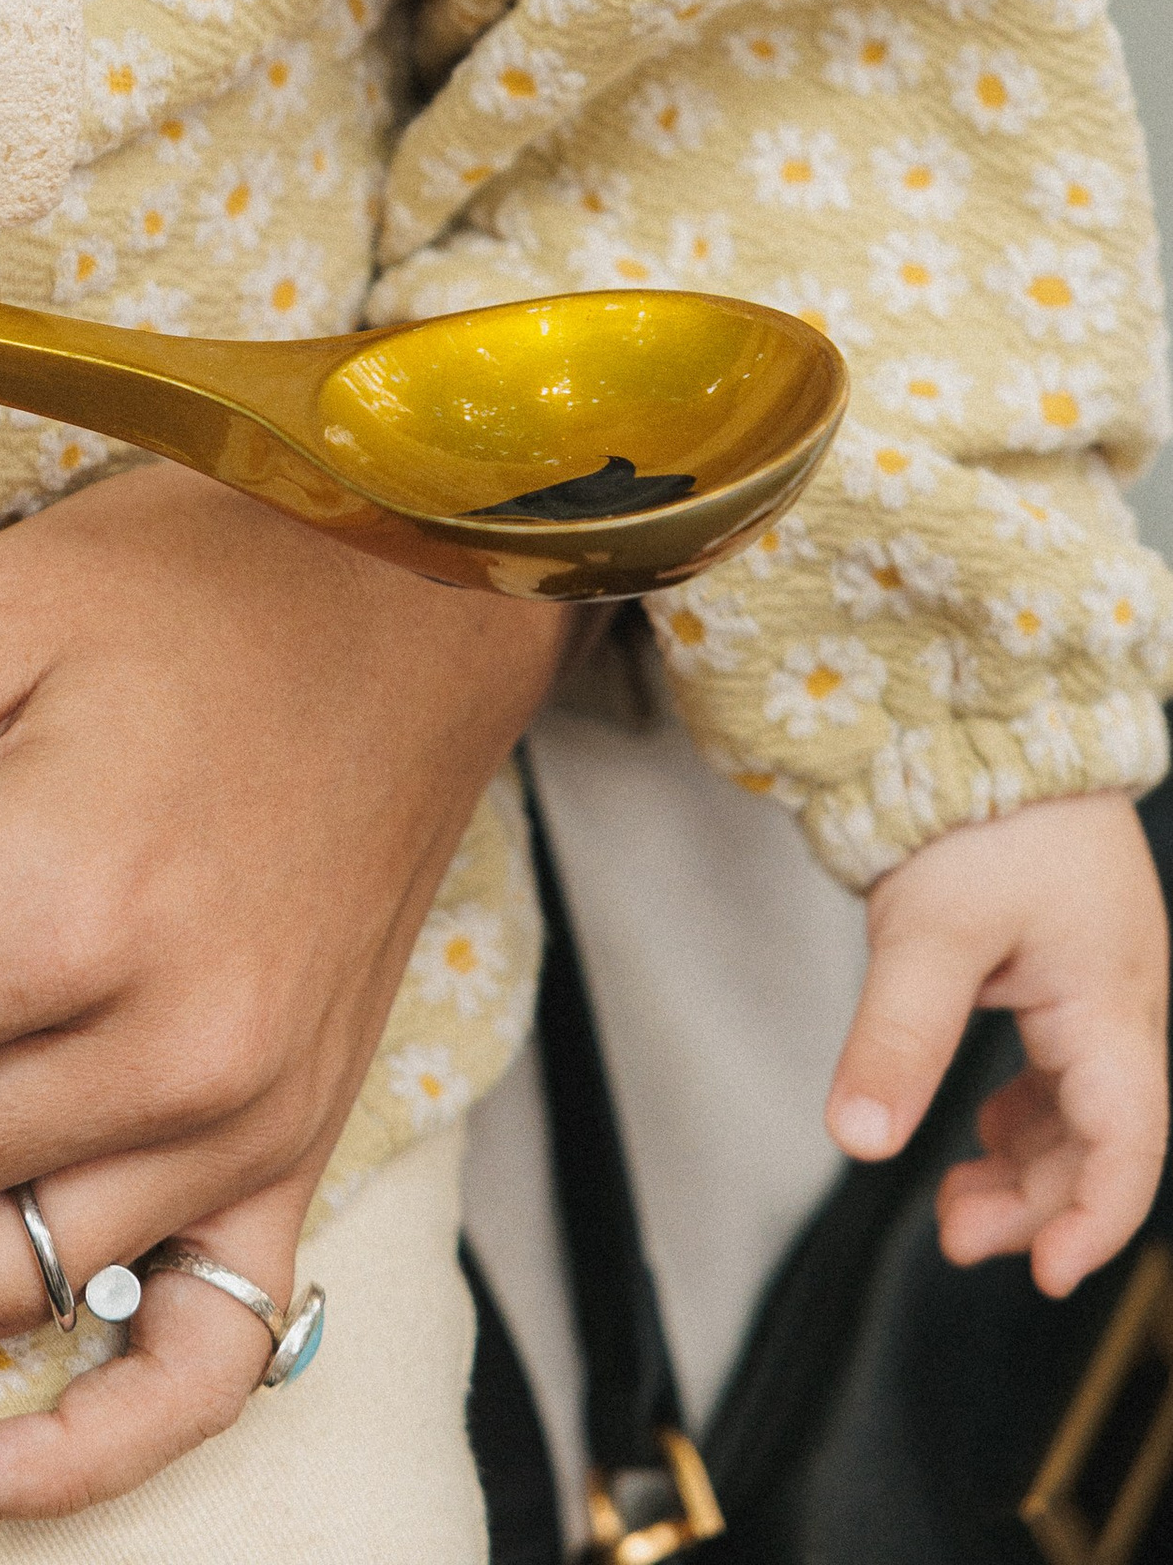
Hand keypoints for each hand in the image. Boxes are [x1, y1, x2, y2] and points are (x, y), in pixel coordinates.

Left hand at [827, 791, 1167, 1295]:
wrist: (985, 709)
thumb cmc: (979, 806)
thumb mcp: (928, 931)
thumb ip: (898, 1038)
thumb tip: (857, 1138)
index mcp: (1110, 1003)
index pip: (1128, 1145)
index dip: (1094, 1221)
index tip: (1047, 1277)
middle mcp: (1118, 999)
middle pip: (1102, 1137)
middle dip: (1038, 1201)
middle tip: (956, 1237)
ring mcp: (1093, 979)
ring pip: (1078, 1105)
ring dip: (1025, 1160)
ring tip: (955, 1203)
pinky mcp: (1059, 958)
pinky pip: (1058, 1063)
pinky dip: (1022, 1109)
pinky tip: (976, 1125)